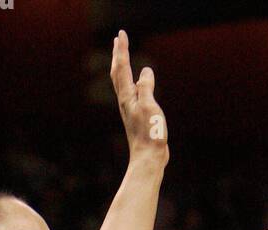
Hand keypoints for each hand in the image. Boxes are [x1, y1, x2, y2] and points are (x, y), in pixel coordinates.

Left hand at [111, 30, 167, 165]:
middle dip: (118, 55)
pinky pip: (132, 93)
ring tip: (123, 58)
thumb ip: (146, 87)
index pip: (123, 67)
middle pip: (118, 73)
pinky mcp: (137, 117)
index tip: (121, 34)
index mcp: (127, 96)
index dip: (122, 49)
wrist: (148, 158)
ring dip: (122, 67)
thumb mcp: (150, 106)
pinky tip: (137, 84)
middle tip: (118, 40)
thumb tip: (145, 71)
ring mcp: (130, 109)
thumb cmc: (150, 134)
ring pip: (122, 83)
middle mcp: (125, 101)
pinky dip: (131, 82)